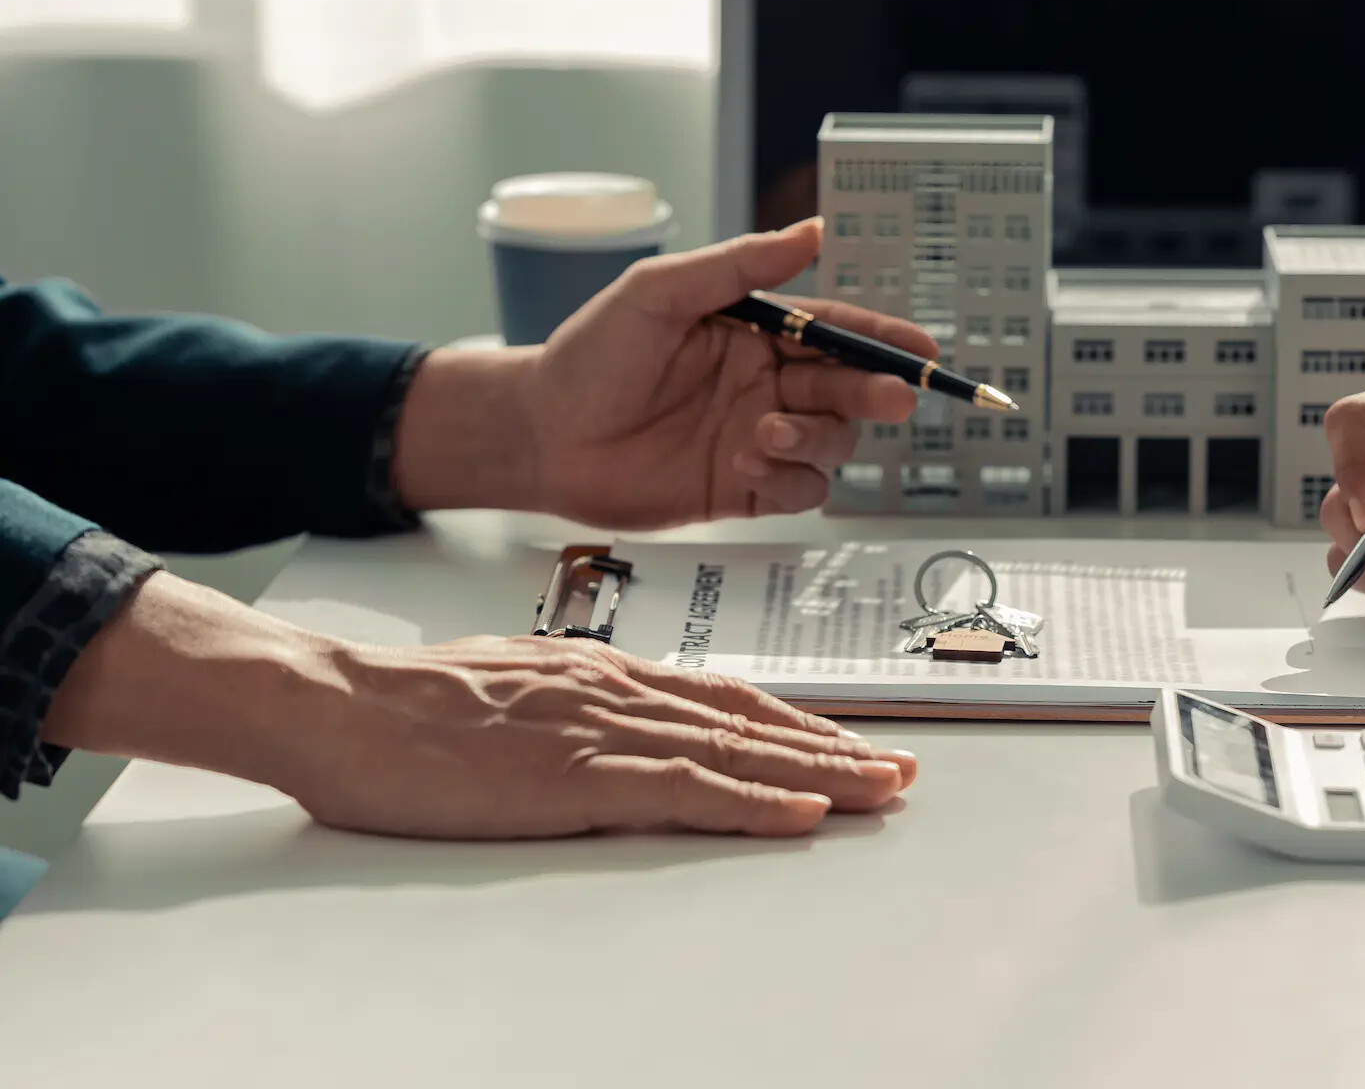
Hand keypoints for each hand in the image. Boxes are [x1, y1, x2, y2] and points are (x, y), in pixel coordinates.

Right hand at [46, 573, 916, 838]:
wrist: (340, 703)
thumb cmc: (411, 703)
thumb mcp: (514, 690)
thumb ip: (578, 706)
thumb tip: (622, 728)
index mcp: (606, 672)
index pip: (727, 697)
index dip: (799, 723)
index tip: (852, 741)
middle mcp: (621, 690)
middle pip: (753, 721)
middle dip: (836, 747)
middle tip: (903, 771)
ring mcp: (603, 731)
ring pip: (738, 752)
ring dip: (821, 773)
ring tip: (883, 790)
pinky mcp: (576, 776)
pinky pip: (686, 790)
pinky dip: (754, 803)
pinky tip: (802, 813)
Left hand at [392, 218, 936, 527]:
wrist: (539, 434)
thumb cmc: (587, 355)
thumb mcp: (659, 291)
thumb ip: (738, 266)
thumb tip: (811, 230)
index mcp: (753, 332)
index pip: (834, 330)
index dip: (884, 338)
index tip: (922, 348)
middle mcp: (764, 383)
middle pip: (848, 388)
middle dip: (874, 391)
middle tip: (888, 396)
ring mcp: (756, 437)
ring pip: (832, 442)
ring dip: (816, 436)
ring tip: (765, 431)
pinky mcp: (741, 489)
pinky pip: (801, 490)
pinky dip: (792, 478)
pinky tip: (751, 462)